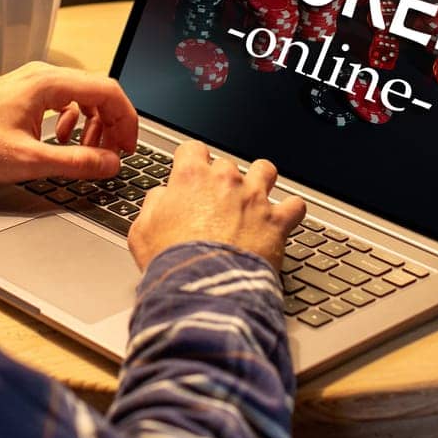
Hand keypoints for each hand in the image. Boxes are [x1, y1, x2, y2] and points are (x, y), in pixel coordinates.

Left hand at [0, 62, 138, 181]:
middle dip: (111, 123)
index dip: (126, 120)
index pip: (107, 91)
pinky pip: (63, 100)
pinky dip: (72, 120)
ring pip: (81, 96)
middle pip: (97, 92)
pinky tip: (61, 139)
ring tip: (87, 150)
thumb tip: (111, 163)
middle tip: (112, 153)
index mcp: (48, 83)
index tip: (129, 146)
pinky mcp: (25, 92)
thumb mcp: (31, 160)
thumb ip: (77, 162)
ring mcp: (33, 81)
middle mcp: (43, 75)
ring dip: (93, 123)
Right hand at [128, 142, 305, 270]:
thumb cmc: (173, 262)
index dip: (191, 161)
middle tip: (216, 202)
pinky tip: (284, 219)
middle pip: (227, 164)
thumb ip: (153, 205)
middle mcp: (225, 181)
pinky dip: (291, 211)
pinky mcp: (277, 221)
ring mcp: (254, 198)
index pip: (193, 149)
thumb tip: (162, 197)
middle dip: (222, 180)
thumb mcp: (142, 231)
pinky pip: (295, 205)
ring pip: (265, 171)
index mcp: (191, 178)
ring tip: (254, 199)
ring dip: (260, 182)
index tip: (191, 172)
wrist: (204, 289)